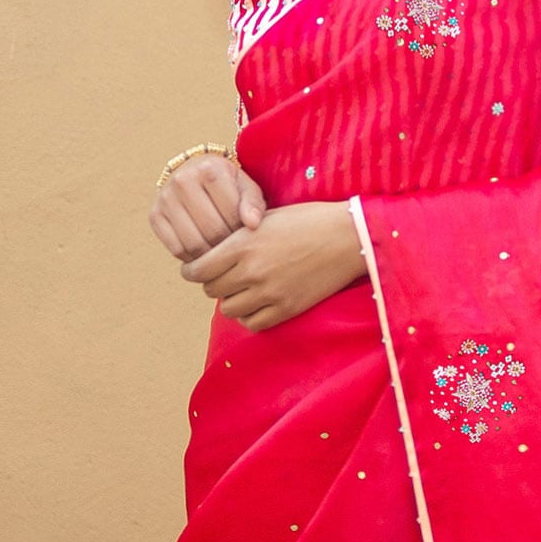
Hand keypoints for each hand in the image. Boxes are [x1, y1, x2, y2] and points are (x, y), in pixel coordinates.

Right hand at [149, 152, 266, 260]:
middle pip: (212, 231)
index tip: (247, 237)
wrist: (194, 174)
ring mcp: (165, 197)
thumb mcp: (246, 188)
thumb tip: (253, 224)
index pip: (231, 216)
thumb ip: (254, 204)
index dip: (242, 234)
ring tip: (221, 253)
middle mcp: (183, 180)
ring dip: (210, 256)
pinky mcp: (154, 215)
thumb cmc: (227, 185)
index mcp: (210, 169)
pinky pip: (176, 249)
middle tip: (235, 250)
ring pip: (193, 244)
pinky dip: (192, 258)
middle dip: (227, 247)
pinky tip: (203, 253)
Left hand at [182, 200, 365, 331]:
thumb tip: (213, 253)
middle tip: (222, 277)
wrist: (348, 237)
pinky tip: (256, 304)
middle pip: (212, 290)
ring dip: (231, 300)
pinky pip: (253, 323)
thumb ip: (238, 237)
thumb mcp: (266, 218)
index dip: (192, 272)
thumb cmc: (308, 220)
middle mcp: (251, 271)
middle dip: (213, 283)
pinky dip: (249, 316)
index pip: (198, 270)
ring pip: (229, 309)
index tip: (195, 271)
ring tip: (241, 290)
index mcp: (242, 244)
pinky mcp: (286, 309)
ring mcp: (269, 293)